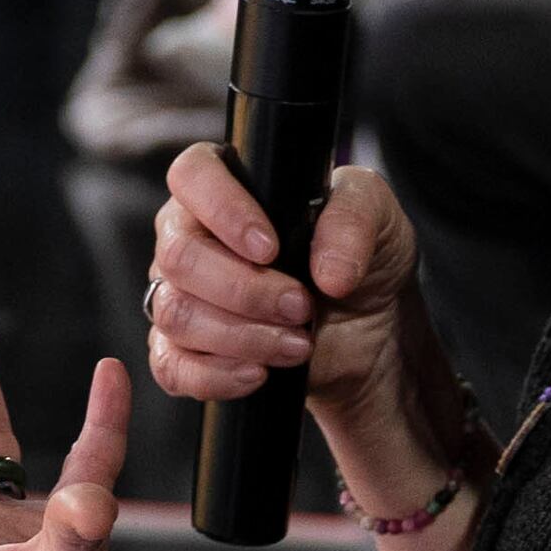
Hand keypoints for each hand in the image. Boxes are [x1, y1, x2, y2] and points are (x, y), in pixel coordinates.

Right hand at [146, 148, 418, 419]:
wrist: (368, 327)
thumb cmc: (358, 257)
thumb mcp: (378, 218)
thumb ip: (354, 222)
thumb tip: (327, 272)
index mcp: (225, 184)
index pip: (192, 175)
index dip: (223, 211)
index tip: (271, 248)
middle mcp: (190, 234)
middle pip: (178, 256)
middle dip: (245, 289)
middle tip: (301, 306)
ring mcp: (178, 293)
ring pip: (175, 313)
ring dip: (243, 336)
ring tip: (298, 344)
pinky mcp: (183, 349)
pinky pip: (172, 367)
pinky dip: (217, 375)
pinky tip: (259, 373)